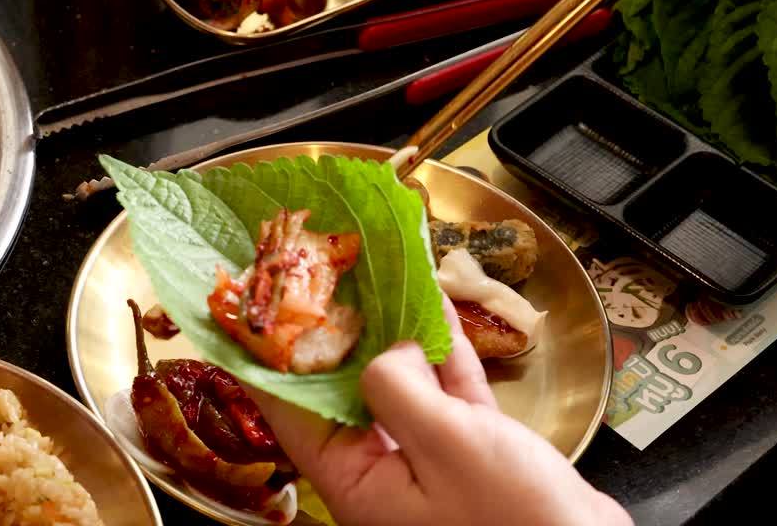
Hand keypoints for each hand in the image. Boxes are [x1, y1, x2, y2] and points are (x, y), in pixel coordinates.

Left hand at [246, 296, 630, 525]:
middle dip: (340, 334)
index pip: (292, 414)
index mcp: (356, 482)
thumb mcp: (447, 445)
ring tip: (383, 275)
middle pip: (345, 392)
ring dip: (397, 333)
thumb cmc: (516, 520)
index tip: (261, 310)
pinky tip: (438, 305)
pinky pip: (448, 393)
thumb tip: (382, 346)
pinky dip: (444, 352)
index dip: (273, 361)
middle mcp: (383, 472)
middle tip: (328, 275)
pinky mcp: (475, 453)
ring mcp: (430, 461)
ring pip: (401, 385)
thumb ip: (399, 387)